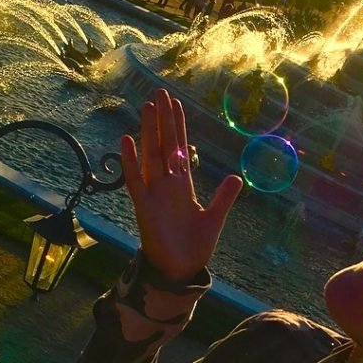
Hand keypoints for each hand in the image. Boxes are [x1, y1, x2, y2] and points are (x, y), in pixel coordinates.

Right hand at [120, 89, 241, 283]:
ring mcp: (154, 192)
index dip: (178, 126)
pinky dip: (130, 161)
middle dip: (163, 119)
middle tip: (160, 92)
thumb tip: (236, 178)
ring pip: (150, 154)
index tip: (175, 104)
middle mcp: (166, 184)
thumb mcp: (214, 218)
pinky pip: (135, 180)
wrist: (180, 269)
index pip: (179, 148)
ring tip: (147, 106)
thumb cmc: (194, 246)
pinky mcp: (144, 206)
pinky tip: (126, 140)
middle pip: (163, 144)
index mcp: (182, 185)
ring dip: (148, 131)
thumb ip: (223, 197)